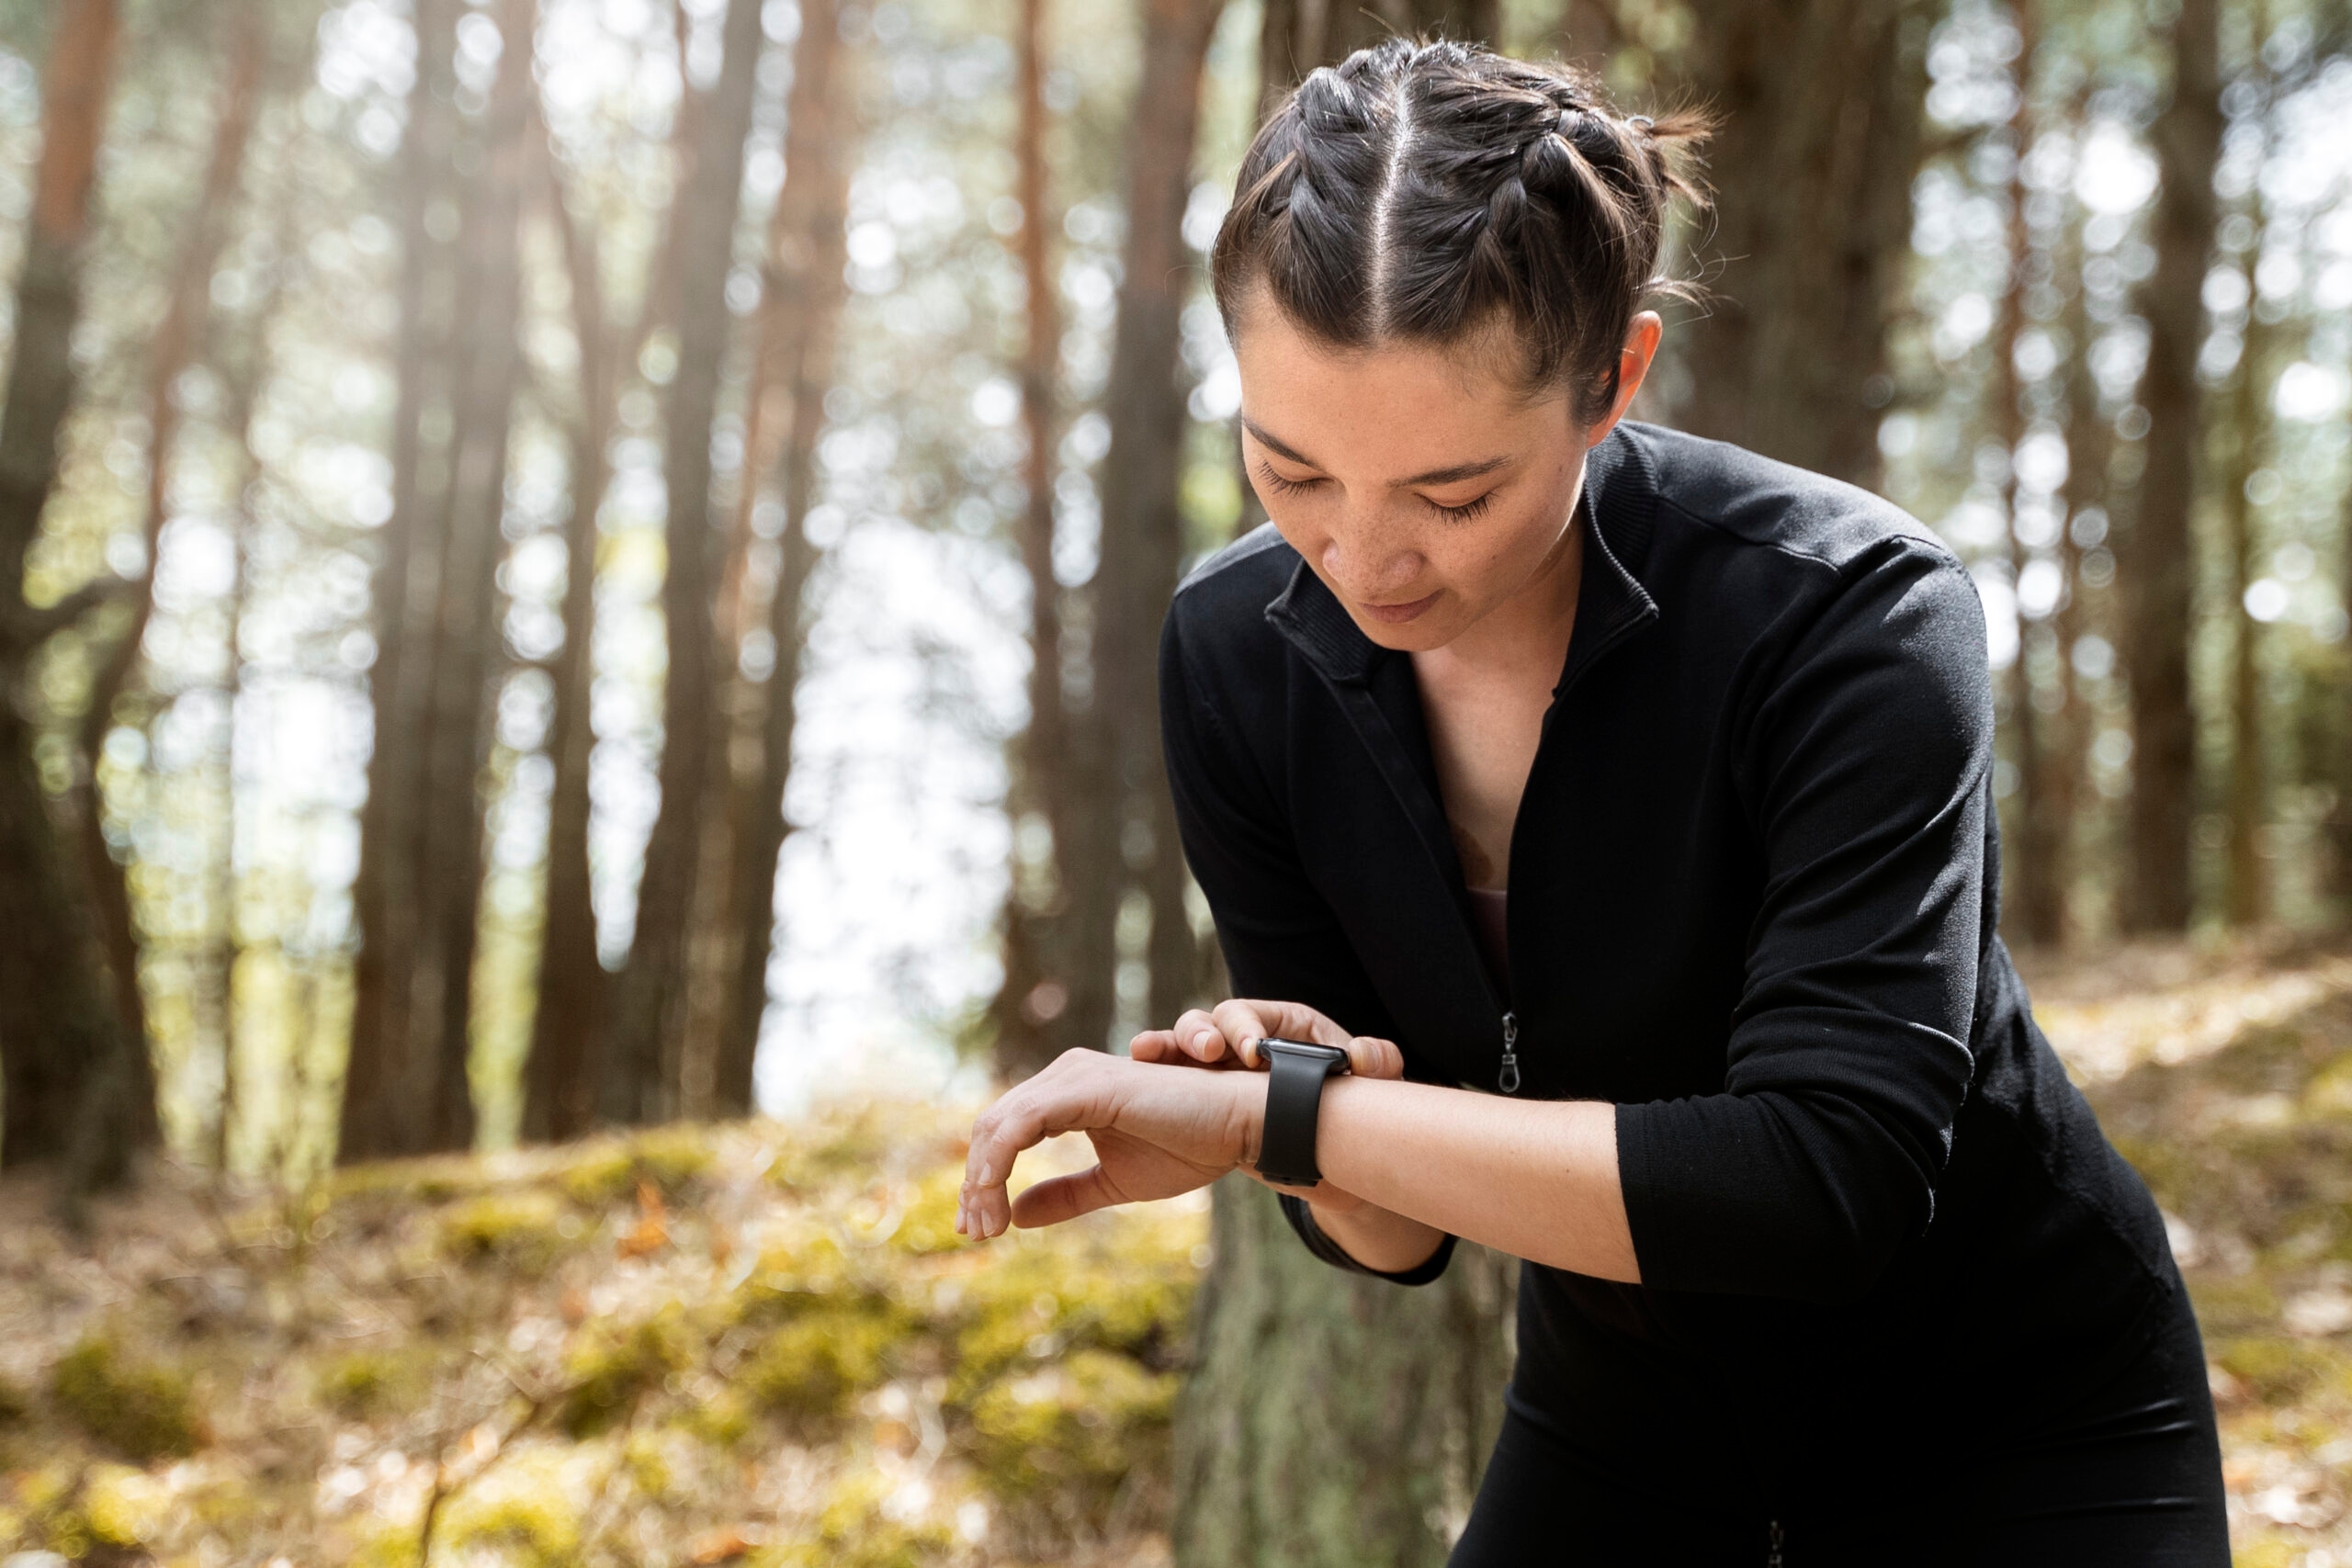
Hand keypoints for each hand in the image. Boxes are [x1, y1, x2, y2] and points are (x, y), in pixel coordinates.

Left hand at [956, 1048, 1260, 1239]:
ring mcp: (1074, 1077)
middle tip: (974, 1233)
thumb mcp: (1114, 1182)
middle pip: (992, 1126)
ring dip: (982, 1179)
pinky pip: (1022, 1124)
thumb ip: (1067, 1195)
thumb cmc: (1191, 1146)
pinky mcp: (1087, 1088)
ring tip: (985, 1227)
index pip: (1005, 1131)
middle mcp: (1065, 1075)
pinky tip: (999, 1201)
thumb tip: (1018, 1215)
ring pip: (999, 1125)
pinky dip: (1000, 1164)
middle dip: (976, 1183)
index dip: (984, 1179)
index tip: (981, 1228)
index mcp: (1069, 1093)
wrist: (1241, 1126)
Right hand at [1130, 999, 1405, 1214]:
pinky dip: (1149, 1065)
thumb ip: (1377, 1062)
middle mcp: (1239, 1036)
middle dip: (1202, 1034)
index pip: (1252, 1016)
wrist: (1319, 1129)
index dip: (1246, 1029)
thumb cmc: (1340, 1090)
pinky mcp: (1194, 1087)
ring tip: (1148, 1051)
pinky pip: (1164, 1071)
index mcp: (1277, 1025)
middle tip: (1207, 1054)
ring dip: (1165, 1046)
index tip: (1251, 1053)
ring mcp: (1213, 1062)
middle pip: (1209, 1022)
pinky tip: (1134, 1062)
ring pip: (1179, 1042)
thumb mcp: (1365, 1076)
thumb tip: (1367, 1056)